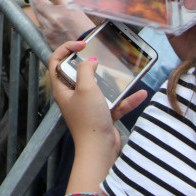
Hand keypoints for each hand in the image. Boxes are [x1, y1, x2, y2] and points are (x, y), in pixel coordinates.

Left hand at [31, 0, 95, 48]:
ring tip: (48, 9)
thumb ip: (64, 2)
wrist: (88, 49)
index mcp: (67, 6)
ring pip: (36, 12)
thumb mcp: (79, 10)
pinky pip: (40, 25)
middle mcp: (55, 15)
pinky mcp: (46, 36)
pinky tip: (51, 23)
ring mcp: (49, 27)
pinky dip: (43, 21)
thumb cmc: (86, 29)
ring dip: (39, 8)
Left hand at [48, 41, 146, 157]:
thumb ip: (85, 71)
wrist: (99, 150)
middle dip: (90, 64)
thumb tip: (89, 63)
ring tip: (122, 73)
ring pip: (99, 88)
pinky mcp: (102, 115)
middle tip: (101, 56)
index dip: (65, 49)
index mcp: (62, 89)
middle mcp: (73, 97)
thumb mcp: (85, 89)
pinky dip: (126, 99)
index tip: (82, 45)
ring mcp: (88, 106)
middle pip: (78, 74)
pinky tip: (139, 94)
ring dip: (112, 82)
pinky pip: (115, 103)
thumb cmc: (88, 120)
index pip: (56, 62)